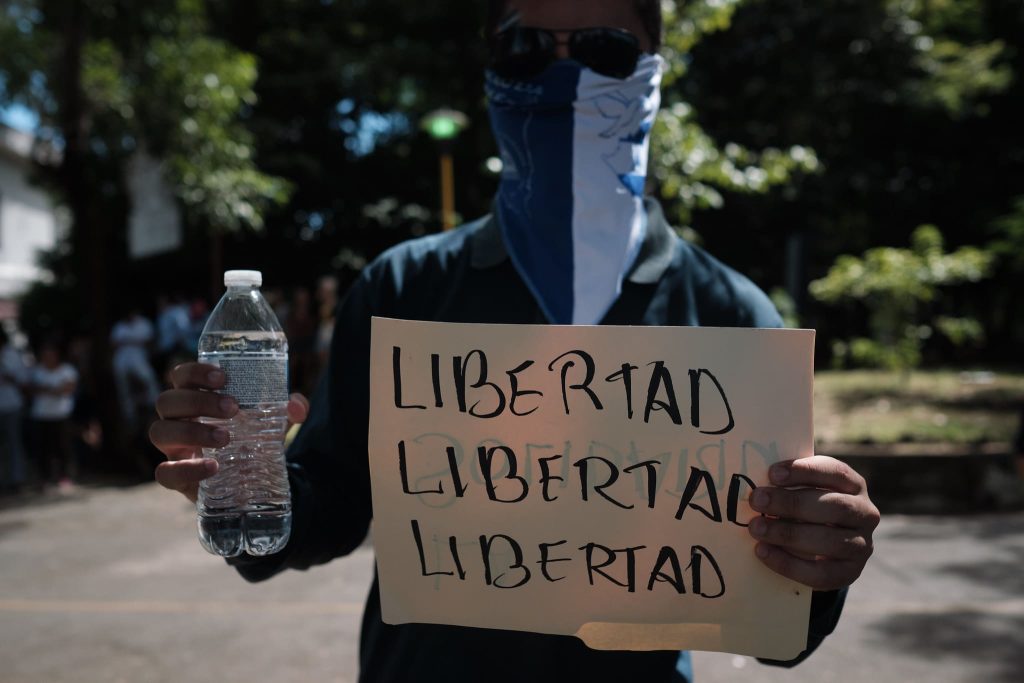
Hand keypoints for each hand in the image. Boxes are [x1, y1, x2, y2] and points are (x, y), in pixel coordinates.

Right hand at [149, 362, 308, 502]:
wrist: (250, 481)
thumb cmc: (251, 439)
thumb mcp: (270, 422)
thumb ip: (286, 410)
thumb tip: (297, 406)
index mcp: (195, 399)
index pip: (181, 377)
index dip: (194, 372)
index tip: (222, 377)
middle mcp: (178, 421)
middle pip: (167, 401)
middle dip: (198, 401)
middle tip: (232, 408)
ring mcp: (173, 449)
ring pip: (159, 431)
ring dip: (192, 431)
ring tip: (225, 438)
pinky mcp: (176, 478)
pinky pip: (164, 473)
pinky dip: (187, 469)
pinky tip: (213, 467)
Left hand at [747, 455, 879, 590]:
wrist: (822, 549)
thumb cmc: (806, 508)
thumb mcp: (802, 490)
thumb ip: (786, 485)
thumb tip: (756, 483)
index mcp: (853, 484)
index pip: (835, 472)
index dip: (804, 471)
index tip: (772, 473)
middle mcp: (864, 513)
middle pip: (834, 507)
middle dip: (792, 504)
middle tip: (757, 501)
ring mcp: (862, 545)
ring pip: (830, 541)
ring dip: (788, 534)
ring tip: (756, 528)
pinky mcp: (850, 573)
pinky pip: (820, 573)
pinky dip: (789, 563)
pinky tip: (763, 552)